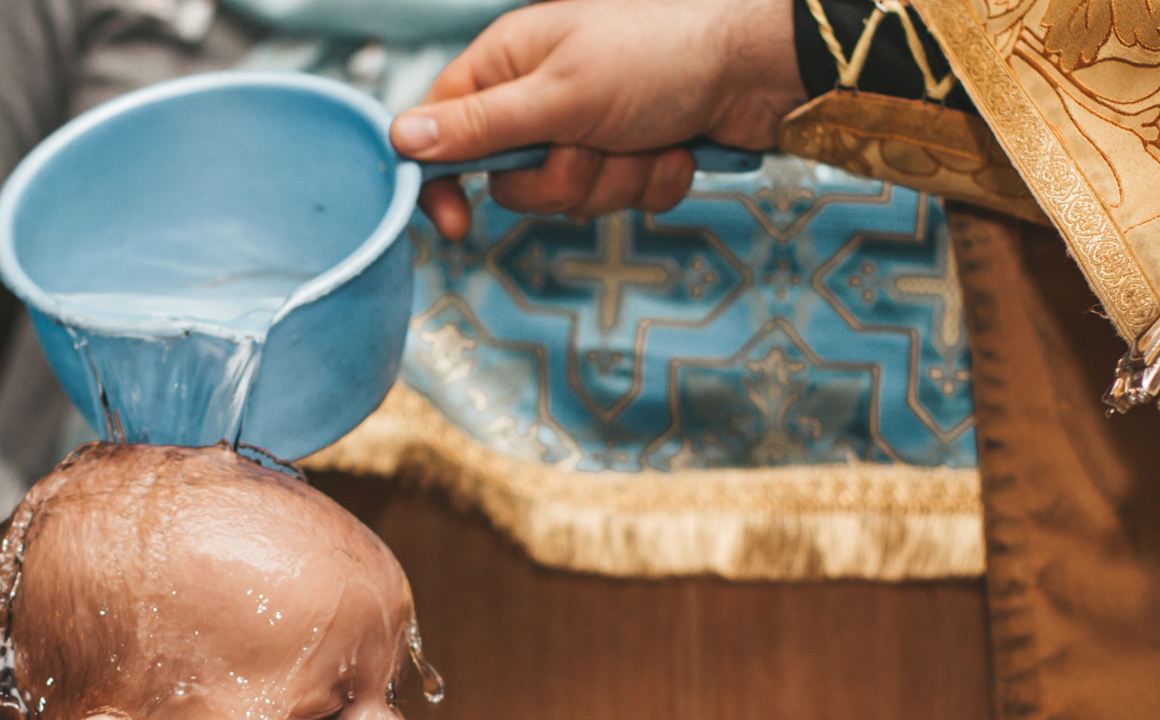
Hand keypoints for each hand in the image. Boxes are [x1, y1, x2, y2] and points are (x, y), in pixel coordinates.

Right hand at [391, 0, 805, 237]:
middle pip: (515, 181)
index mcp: (511, 65)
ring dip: (616, 179)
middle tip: (595, 142)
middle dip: (563, 178)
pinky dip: (653, 181)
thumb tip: (401, 137)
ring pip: (572, 198)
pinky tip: (678, 145)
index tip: (455, 225)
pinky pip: (622, 200)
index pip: (445, 132)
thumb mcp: (559, 94)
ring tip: (648, 137)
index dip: (443, 182)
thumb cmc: (660, 54)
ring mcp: (592, 128)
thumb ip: (479, 125)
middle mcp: (545, 97)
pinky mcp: (634, 153)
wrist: (758, 65)